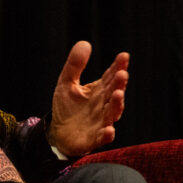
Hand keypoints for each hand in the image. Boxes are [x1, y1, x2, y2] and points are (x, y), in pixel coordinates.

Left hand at [48, 41, 129, 156]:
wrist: (58, 133)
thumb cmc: (67, 107)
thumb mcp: (66, 82)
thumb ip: (75, 65)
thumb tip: (85, 43)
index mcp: (99, 91)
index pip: (110, 77)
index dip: (117, 66)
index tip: (123, 56)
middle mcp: (103, 105)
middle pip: (113, 93)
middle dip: (119, 84)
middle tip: (122, 74)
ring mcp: (101, 122)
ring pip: (112, 113)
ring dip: (117, 105)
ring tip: (118, 94)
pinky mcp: (94, 139)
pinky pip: (102, 137)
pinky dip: (107, 134)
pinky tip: (109, 130)